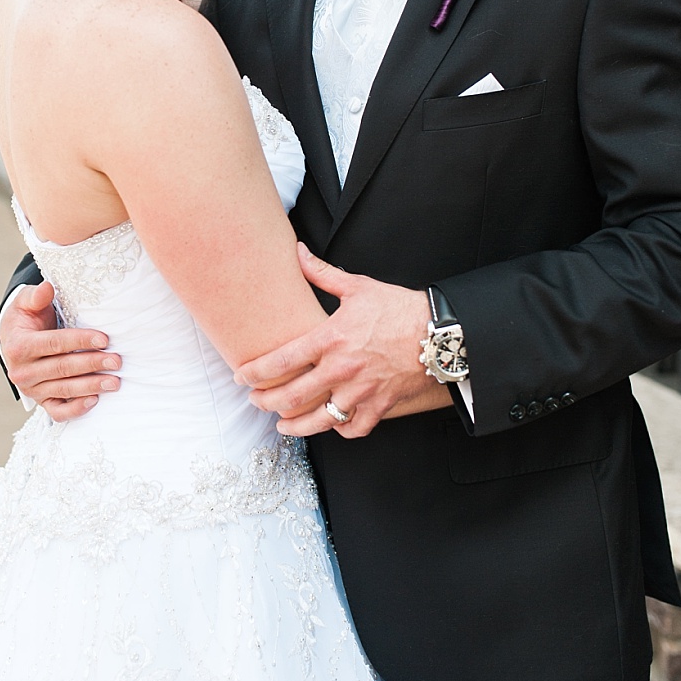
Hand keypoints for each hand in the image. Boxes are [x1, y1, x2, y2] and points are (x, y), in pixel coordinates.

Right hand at [0, 282, 121, 421]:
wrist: (13, 342)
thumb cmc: (26, 319)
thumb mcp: (25, 303)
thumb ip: (36, 296)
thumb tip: (47, 287)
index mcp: (19, 346)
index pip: (54, 343)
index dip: (80, 341)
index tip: (104, 339)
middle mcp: (22, 371)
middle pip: (62, 368)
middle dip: (92, 364)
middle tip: (117, 360)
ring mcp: (32, 389)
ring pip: (64, 389)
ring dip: (91, 386)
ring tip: (115, 381)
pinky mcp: (41, 401)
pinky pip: (58, 411)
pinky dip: (76, 410)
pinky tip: (95, 401)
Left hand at [234, 244, 451, 437]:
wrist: (439, 332)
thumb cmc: (399, 308)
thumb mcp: (357, 287)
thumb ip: (322, 272)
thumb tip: (297, 251)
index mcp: (330, 339)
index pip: (280, 361)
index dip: (254, 373)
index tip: (241, 377)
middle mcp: (341, 369)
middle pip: (292, 396)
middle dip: (267, 402)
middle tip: (256, 401)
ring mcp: (361, 391)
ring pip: (319, 420)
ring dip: (295, 425)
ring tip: (283, 424)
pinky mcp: (380, 405)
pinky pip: (354, 427)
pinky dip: (340, 429)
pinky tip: (331, 425)